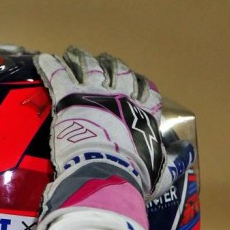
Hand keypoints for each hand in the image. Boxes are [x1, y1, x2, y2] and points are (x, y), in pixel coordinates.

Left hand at [34, 46, 170, 202]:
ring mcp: (94, 92)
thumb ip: (174, 160)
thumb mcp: (161, 172)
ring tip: (74, 52)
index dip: (140, 84)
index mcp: (144, 112)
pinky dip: (50, 65)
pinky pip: (58, 74)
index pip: (147, 90)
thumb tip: (186, 152)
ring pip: (89, 65)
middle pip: (118, 71)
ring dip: (81, 57)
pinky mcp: (69, 96)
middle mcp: (122, 96)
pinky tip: (42, 58)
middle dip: (111, 64)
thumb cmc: (134, 177)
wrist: (105, 174)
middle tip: (103, 60)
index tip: (135, 83)